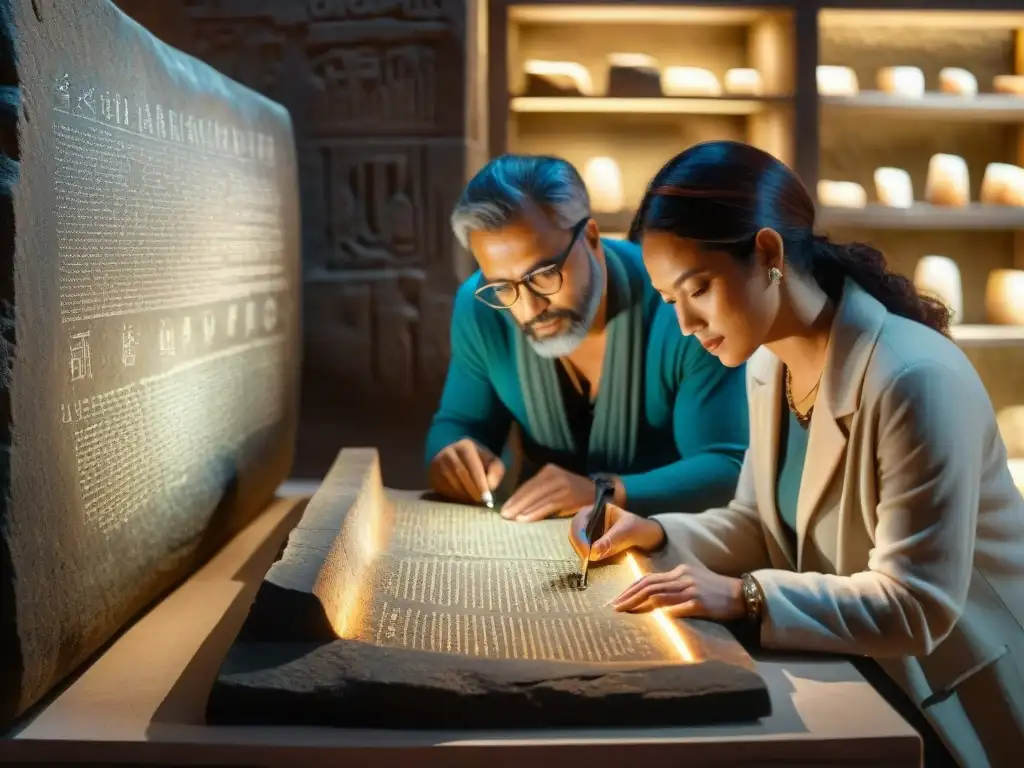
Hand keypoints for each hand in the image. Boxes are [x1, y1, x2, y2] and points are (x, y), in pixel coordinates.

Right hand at [428, 438, 504, 504]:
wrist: (456, 458)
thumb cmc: (478, 461)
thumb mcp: (491, 462)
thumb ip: (496, 472)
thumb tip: (490, 487)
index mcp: (465, 446)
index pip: (473, 465)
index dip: (480, 482)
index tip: (487, 497)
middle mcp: (448, 452)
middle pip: (461, 474)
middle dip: (473, 490)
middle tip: (481, 501)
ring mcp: (437, 463)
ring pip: (452, 483)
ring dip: (464, 494)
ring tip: (473, 499)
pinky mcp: (431, 474)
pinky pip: (443, 489)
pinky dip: (455, 496)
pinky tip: (462, 497)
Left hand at [500, 464, 593, 521]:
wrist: (601, 493)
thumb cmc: (574, 494)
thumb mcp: (556, 487)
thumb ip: (540, 493)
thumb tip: (518, 506)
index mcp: (549, 471)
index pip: (528, 485)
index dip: (515, 498)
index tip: (504, 509)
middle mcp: (555, 474)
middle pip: (531, 491)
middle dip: (516, 504)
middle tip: (504, 516)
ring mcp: (563, 484)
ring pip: (538, 498)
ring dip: (523, 509)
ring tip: (512, 519)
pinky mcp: (569, 495)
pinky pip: (549, 505)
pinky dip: (536, 513)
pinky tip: (526, 519)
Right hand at [569, 502, 664, 559]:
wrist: (651, 539)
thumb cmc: (640, 528)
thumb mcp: (628, 531)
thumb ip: (611, 539)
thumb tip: (593, 552)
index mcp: (595, 510)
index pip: (578, 521)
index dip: (579, 536)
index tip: (587, 553)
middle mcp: (589, 521)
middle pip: (575, 534)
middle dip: (579, 547)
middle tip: (587, 562)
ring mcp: (591, 534)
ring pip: (578, 544)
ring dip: (582, 555)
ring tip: (590, 566)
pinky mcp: (594, 547)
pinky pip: (585, 553)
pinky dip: (587, 560)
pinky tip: (593, 566)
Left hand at [612, 563, 744, 620]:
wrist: (741, 595)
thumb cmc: (715, 591)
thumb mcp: (693, 581)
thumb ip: (674, 586)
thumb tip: (652, 596)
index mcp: (680, 571)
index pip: (649, 578)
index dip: (631, 588)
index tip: (618, 598)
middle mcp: (683, 577)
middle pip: (649, 586)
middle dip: (629, 596)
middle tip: (615, 606)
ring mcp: (691, 590)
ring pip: (658, 595)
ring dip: (638, 604)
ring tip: (625, 612)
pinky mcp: (700, 603)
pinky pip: (677, 608)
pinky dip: (663, 612)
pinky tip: (651, 618)